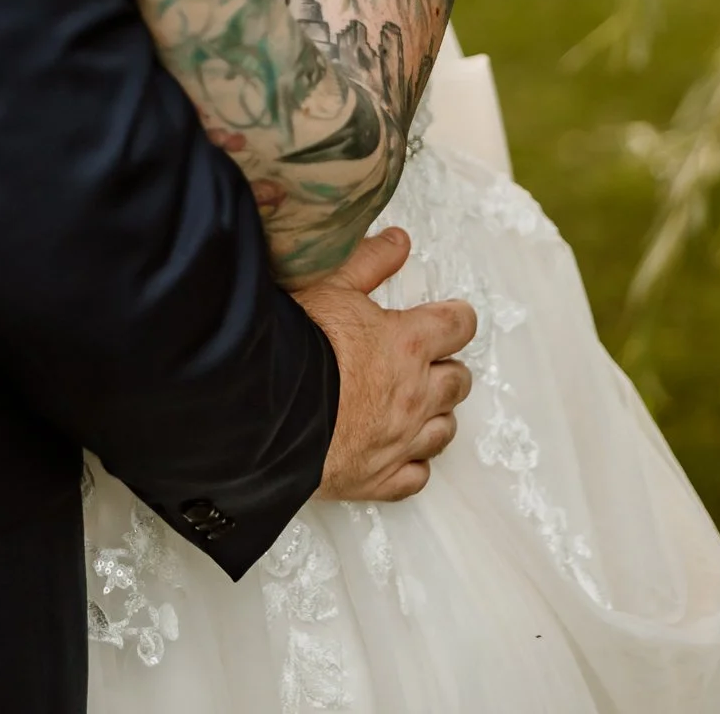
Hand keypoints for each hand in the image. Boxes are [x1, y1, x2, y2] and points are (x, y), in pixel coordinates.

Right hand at [297, 227, 476, 501]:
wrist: (261, 409)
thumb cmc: (294, 343)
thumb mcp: (329, 284)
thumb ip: (368, 261)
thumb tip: (400, 242)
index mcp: (409, 343)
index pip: (459, 326)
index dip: (456, 319)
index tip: (448, 317)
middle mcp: (415, 394)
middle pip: (458, 381)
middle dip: (447, 367)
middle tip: (426, 360)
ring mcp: (400, 441)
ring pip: (444, 431)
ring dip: (436, 414)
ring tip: (415, 404)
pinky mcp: (377, 478)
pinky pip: (416, 477)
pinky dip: (413, 463)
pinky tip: (399, 450)